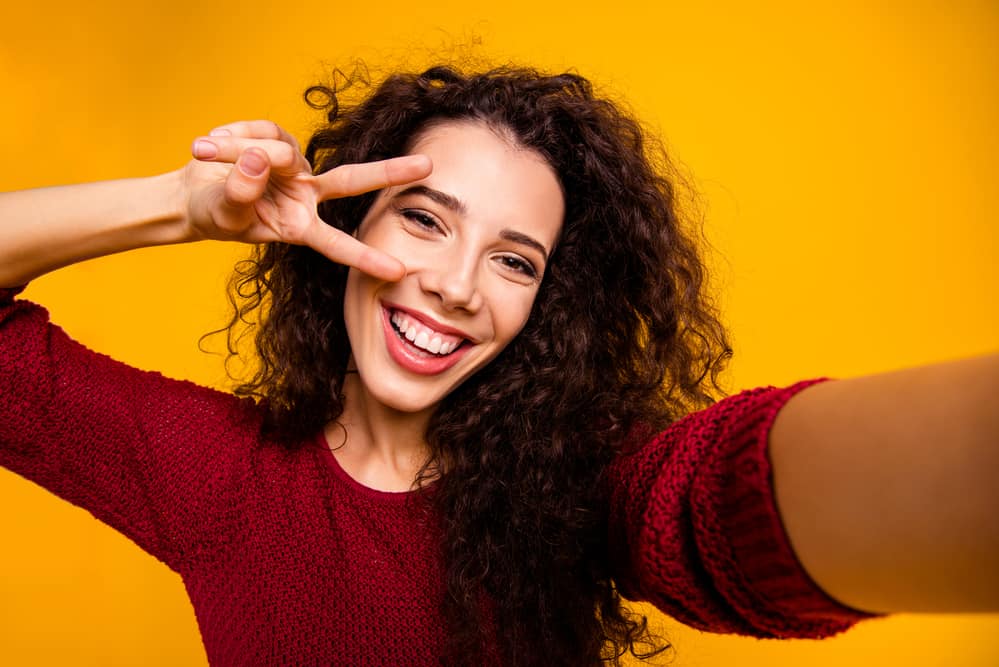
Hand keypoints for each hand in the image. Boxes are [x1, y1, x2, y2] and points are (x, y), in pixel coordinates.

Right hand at [183, 120, 430, 280]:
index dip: (365, 257)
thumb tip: (261, 161)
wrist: (191, 194)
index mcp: (298, 227)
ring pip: (282, 152)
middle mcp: (306, 196)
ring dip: (238, 151)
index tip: (400, 273)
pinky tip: (210, 144)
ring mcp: (295, 167)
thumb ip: (241, 191)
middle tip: (428, 166)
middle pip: (351, 182)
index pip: (337, 244)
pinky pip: (261, 130)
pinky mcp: (279, 139)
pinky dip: (232, 136)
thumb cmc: (212, 214)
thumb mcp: (222, 212)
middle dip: (389, 173)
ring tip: (203, 151)